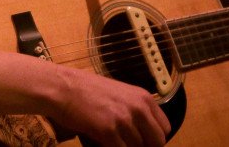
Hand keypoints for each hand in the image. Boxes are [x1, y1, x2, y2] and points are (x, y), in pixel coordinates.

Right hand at [51, 66, 170, 146]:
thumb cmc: (88, 91)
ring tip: (110, 140)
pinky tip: (102, 143)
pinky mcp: (108, 131)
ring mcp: (124, 120)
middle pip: (157, 143)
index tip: (141, 142)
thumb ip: (135, 111)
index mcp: (143, 98)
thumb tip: (144, 134)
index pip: (164, 129)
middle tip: (126, 143)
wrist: (64, 87)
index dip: (154, 139)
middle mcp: (138, 108)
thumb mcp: (120, 94)